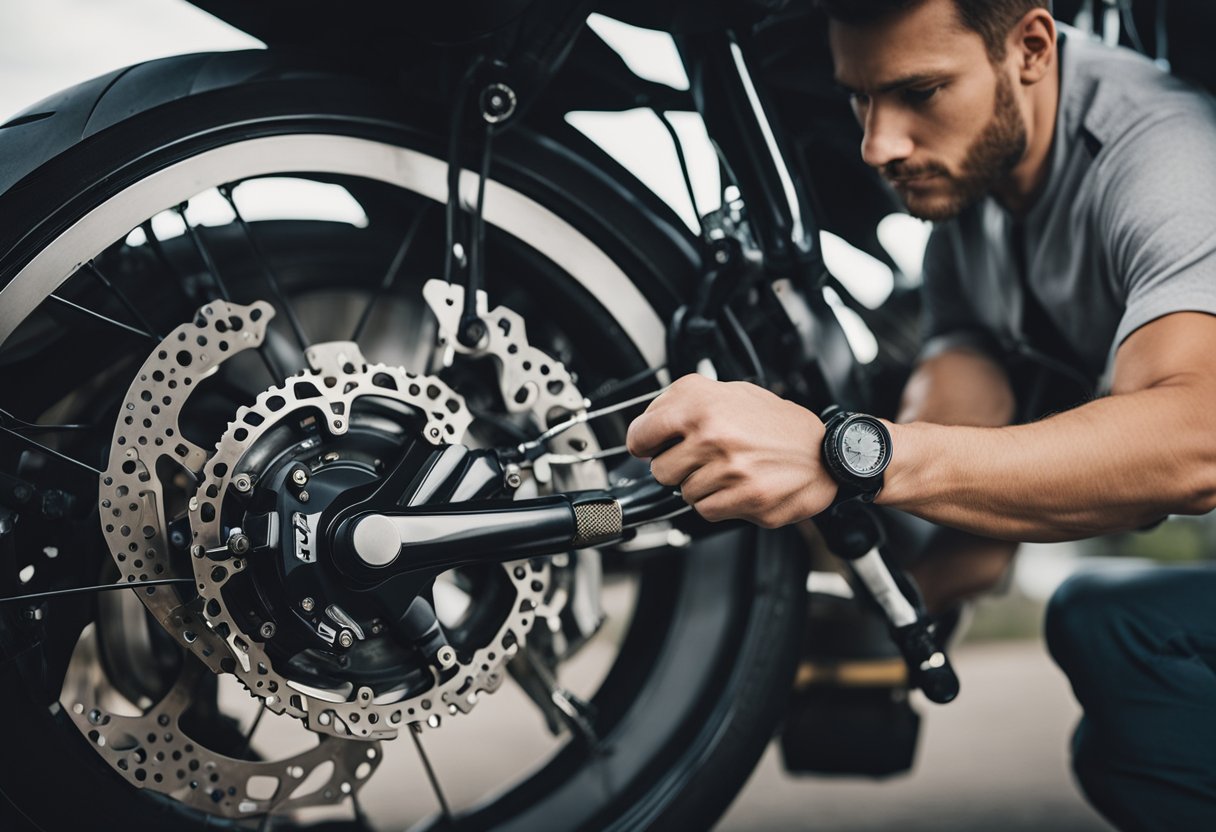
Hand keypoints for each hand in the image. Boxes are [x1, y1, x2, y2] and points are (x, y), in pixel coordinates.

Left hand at [625, 374, 837, 526]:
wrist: (827, 454)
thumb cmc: (779, 424)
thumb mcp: (732, 392)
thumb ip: (687, 403)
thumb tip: (649, 423)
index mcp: (702, 403)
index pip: (641, 434)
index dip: (644, 444)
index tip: (650, 447)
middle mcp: (712, 434)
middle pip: (660, 469)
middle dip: (677, 467)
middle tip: (703, 458)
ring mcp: (728, 469)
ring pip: (683, 493)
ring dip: (700, 486)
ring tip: (729, 470)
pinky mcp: (744, 499)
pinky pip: (705, 510)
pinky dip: (717, 503)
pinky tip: (737, 487)